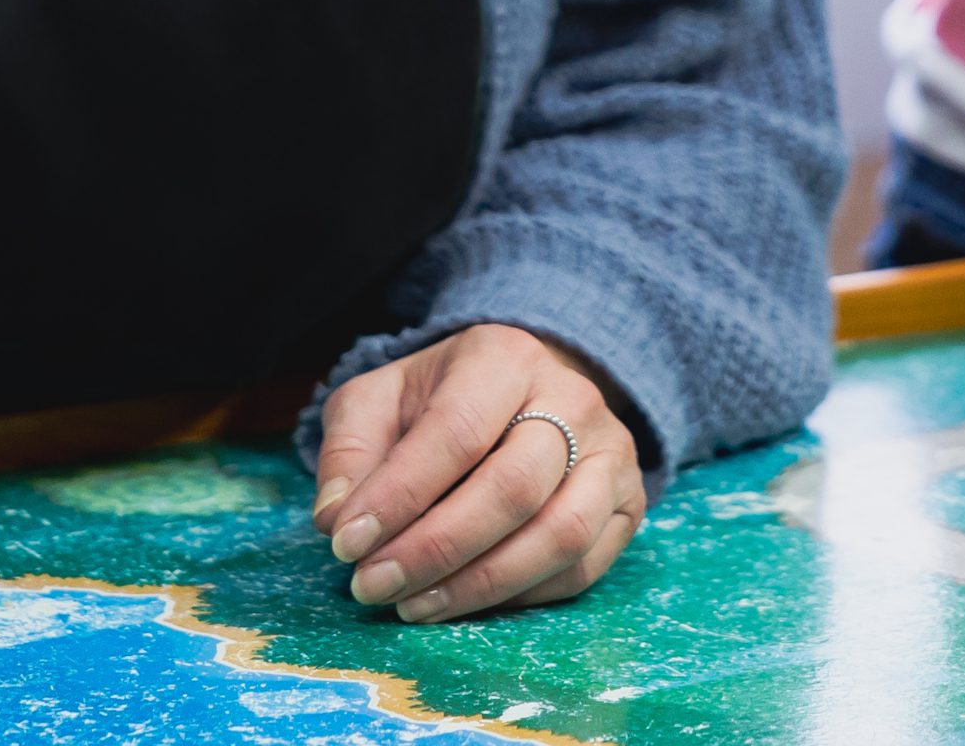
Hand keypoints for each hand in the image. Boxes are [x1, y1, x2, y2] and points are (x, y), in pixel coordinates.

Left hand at [309, 323, 648, 622]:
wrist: (524, 391)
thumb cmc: (441, 400)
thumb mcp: (380, 400)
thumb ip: (350, 451)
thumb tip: (336, 519)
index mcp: (503, 357)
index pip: (455, 432)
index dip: (399, 496)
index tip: (346, 544)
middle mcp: (571, 398)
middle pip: (512, 489)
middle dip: (435, 549)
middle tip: (372, 585)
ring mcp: (610, 452)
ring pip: (558, 535)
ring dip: (479, 585)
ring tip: (412, 606)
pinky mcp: (628, 504)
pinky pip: (581, 568)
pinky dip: (519, 599)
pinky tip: (464, 603)